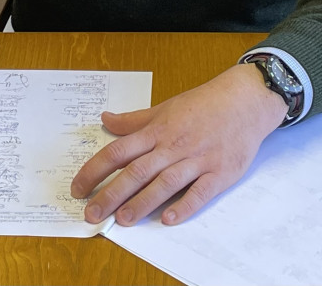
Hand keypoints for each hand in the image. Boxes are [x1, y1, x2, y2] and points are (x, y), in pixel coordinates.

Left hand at [70, 63, 287, 225]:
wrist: (244, 101)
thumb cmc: (202, 105)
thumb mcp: (164, 108)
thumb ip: (134, 120)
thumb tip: (105, 119)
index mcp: (156, 131)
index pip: (118, 151)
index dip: (95, 170)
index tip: (78, 187)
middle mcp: (172, 146)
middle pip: (136, 172)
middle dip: (111, 194)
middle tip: (92, 214)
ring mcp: (196, 160)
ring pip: (164, 183)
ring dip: (143, 203)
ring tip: (123, 220)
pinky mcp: (219, 173)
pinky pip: (200, 192)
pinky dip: (184, 206)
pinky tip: (168, 219)